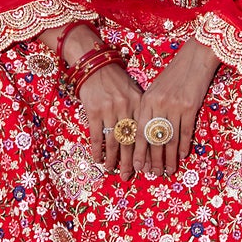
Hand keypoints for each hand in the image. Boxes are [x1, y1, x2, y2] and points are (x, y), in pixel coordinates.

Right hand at [79, 61, 142, 176]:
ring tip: (112, 170)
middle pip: (131, 141)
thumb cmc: (116, 80)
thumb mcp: (134, 91)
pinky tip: (98, 159)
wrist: (95, 65)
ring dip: (113, 159)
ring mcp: (110, 109)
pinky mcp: (94, 111)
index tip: (146, 167)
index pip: (145, 133)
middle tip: (128, 176)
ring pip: (114, 141)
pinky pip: (96, 135)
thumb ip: (140, 111)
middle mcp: (127, 107)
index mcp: (140, 103)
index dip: (145, 152)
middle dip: (130, 161)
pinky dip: (97, 149)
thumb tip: (147, 137)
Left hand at [134, 38, 218, 177]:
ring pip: (169, 139)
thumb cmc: (176, 74)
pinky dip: (184, 146)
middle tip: (155, 174)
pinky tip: (182, 156)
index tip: (138, 167)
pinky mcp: (189, 106)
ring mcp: (173, 106)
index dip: (138, 152)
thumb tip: (148, 135)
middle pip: (153, 139)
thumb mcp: (157, 88)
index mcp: (146, 100)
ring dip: (169, 158)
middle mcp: (157, 104)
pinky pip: (185, 132)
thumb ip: (151, 109)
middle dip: (154, 160)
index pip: (138, 131)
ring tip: (169, 171)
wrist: (195, 57)